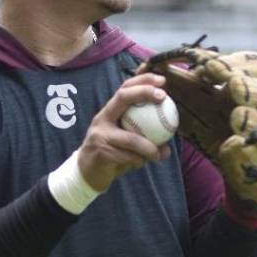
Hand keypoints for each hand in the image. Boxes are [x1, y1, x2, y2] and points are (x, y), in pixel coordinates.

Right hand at [77, 73, 172, 191]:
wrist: (87, 175)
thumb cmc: (112, 154)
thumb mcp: (125, 141)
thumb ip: (144, 136)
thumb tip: (170, 138)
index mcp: (109, 113)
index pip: (125, 89)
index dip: (143, 81)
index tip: (161, 81)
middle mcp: (102, 119)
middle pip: (123, 97)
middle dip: (144, 92)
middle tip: (162, 96)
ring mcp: (99, 135)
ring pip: (132, 138)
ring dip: (149, 147)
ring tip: (159, 154)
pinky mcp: (101, 152)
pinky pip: (127, 156)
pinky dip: (138, 160)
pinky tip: (142, 163)